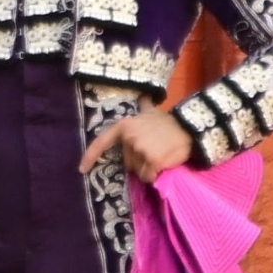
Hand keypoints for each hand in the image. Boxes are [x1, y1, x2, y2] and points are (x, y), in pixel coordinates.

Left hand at [78, 101, 193, 182]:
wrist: (190, 129)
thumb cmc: (169, 122)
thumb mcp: (152, 111)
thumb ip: (143, 106)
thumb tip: (143, 95)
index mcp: (124, 127)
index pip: (101, 142)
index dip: (90, 157)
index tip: (82, 169)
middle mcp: (129, 138)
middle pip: (127, 162)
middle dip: (139, 161)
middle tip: (154, 151)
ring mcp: (140, 150)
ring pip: (138, 171)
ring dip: (148, 169)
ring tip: (160, 156)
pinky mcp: (152, 161)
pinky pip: (147, 177)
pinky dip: (154, 175)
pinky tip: (163, 165)